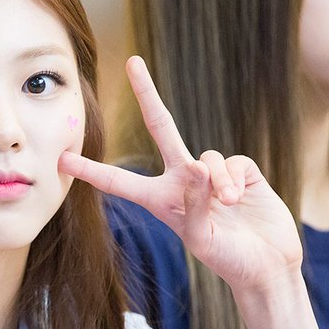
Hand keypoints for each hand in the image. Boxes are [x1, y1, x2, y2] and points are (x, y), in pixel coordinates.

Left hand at [59, 56, 301, 291]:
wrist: (267, 265)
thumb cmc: (228, 259)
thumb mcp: (201, 238)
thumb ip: (194, 203)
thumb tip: (198, 165)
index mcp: (160, 200)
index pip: (119, 182)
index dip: (91, 170)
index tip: (62, 159)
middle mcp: (182, 179)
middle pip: (161, 127)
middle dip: (148, 94)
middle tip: (133, 63)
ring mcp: (211, 172)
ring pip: (206, 158)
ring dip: (216, 184)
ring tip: (226, 208)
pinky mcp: (239, 169)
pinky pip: (230, 162)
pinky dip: (231, 180)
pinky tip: (238, 200)